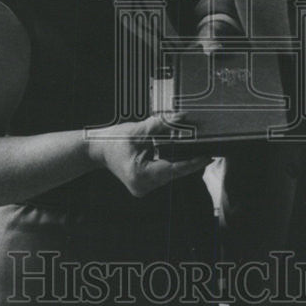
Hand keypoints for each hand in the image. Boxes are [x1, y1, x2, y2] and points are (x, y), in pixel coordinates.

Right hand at [87, 114, 210, 197]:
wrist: (97, 151)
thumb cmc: (114, 140)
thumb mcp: (138, 130)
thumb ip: (161, 124)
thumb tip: (182, 117)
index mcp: (141, 175)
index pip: (174, 169)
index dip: (193, 163)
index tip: (208, 156)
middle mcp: (143, 186)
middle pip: (174, 173)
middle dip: (188, 160)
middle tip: (207, 149)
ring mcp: (143, 188)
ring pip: (169, 174)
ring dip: (179, 162)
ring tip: (195, 150)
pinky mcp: (144, 185)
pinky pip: (163, 175)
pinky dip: (170, 164)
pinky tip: (177, 154)